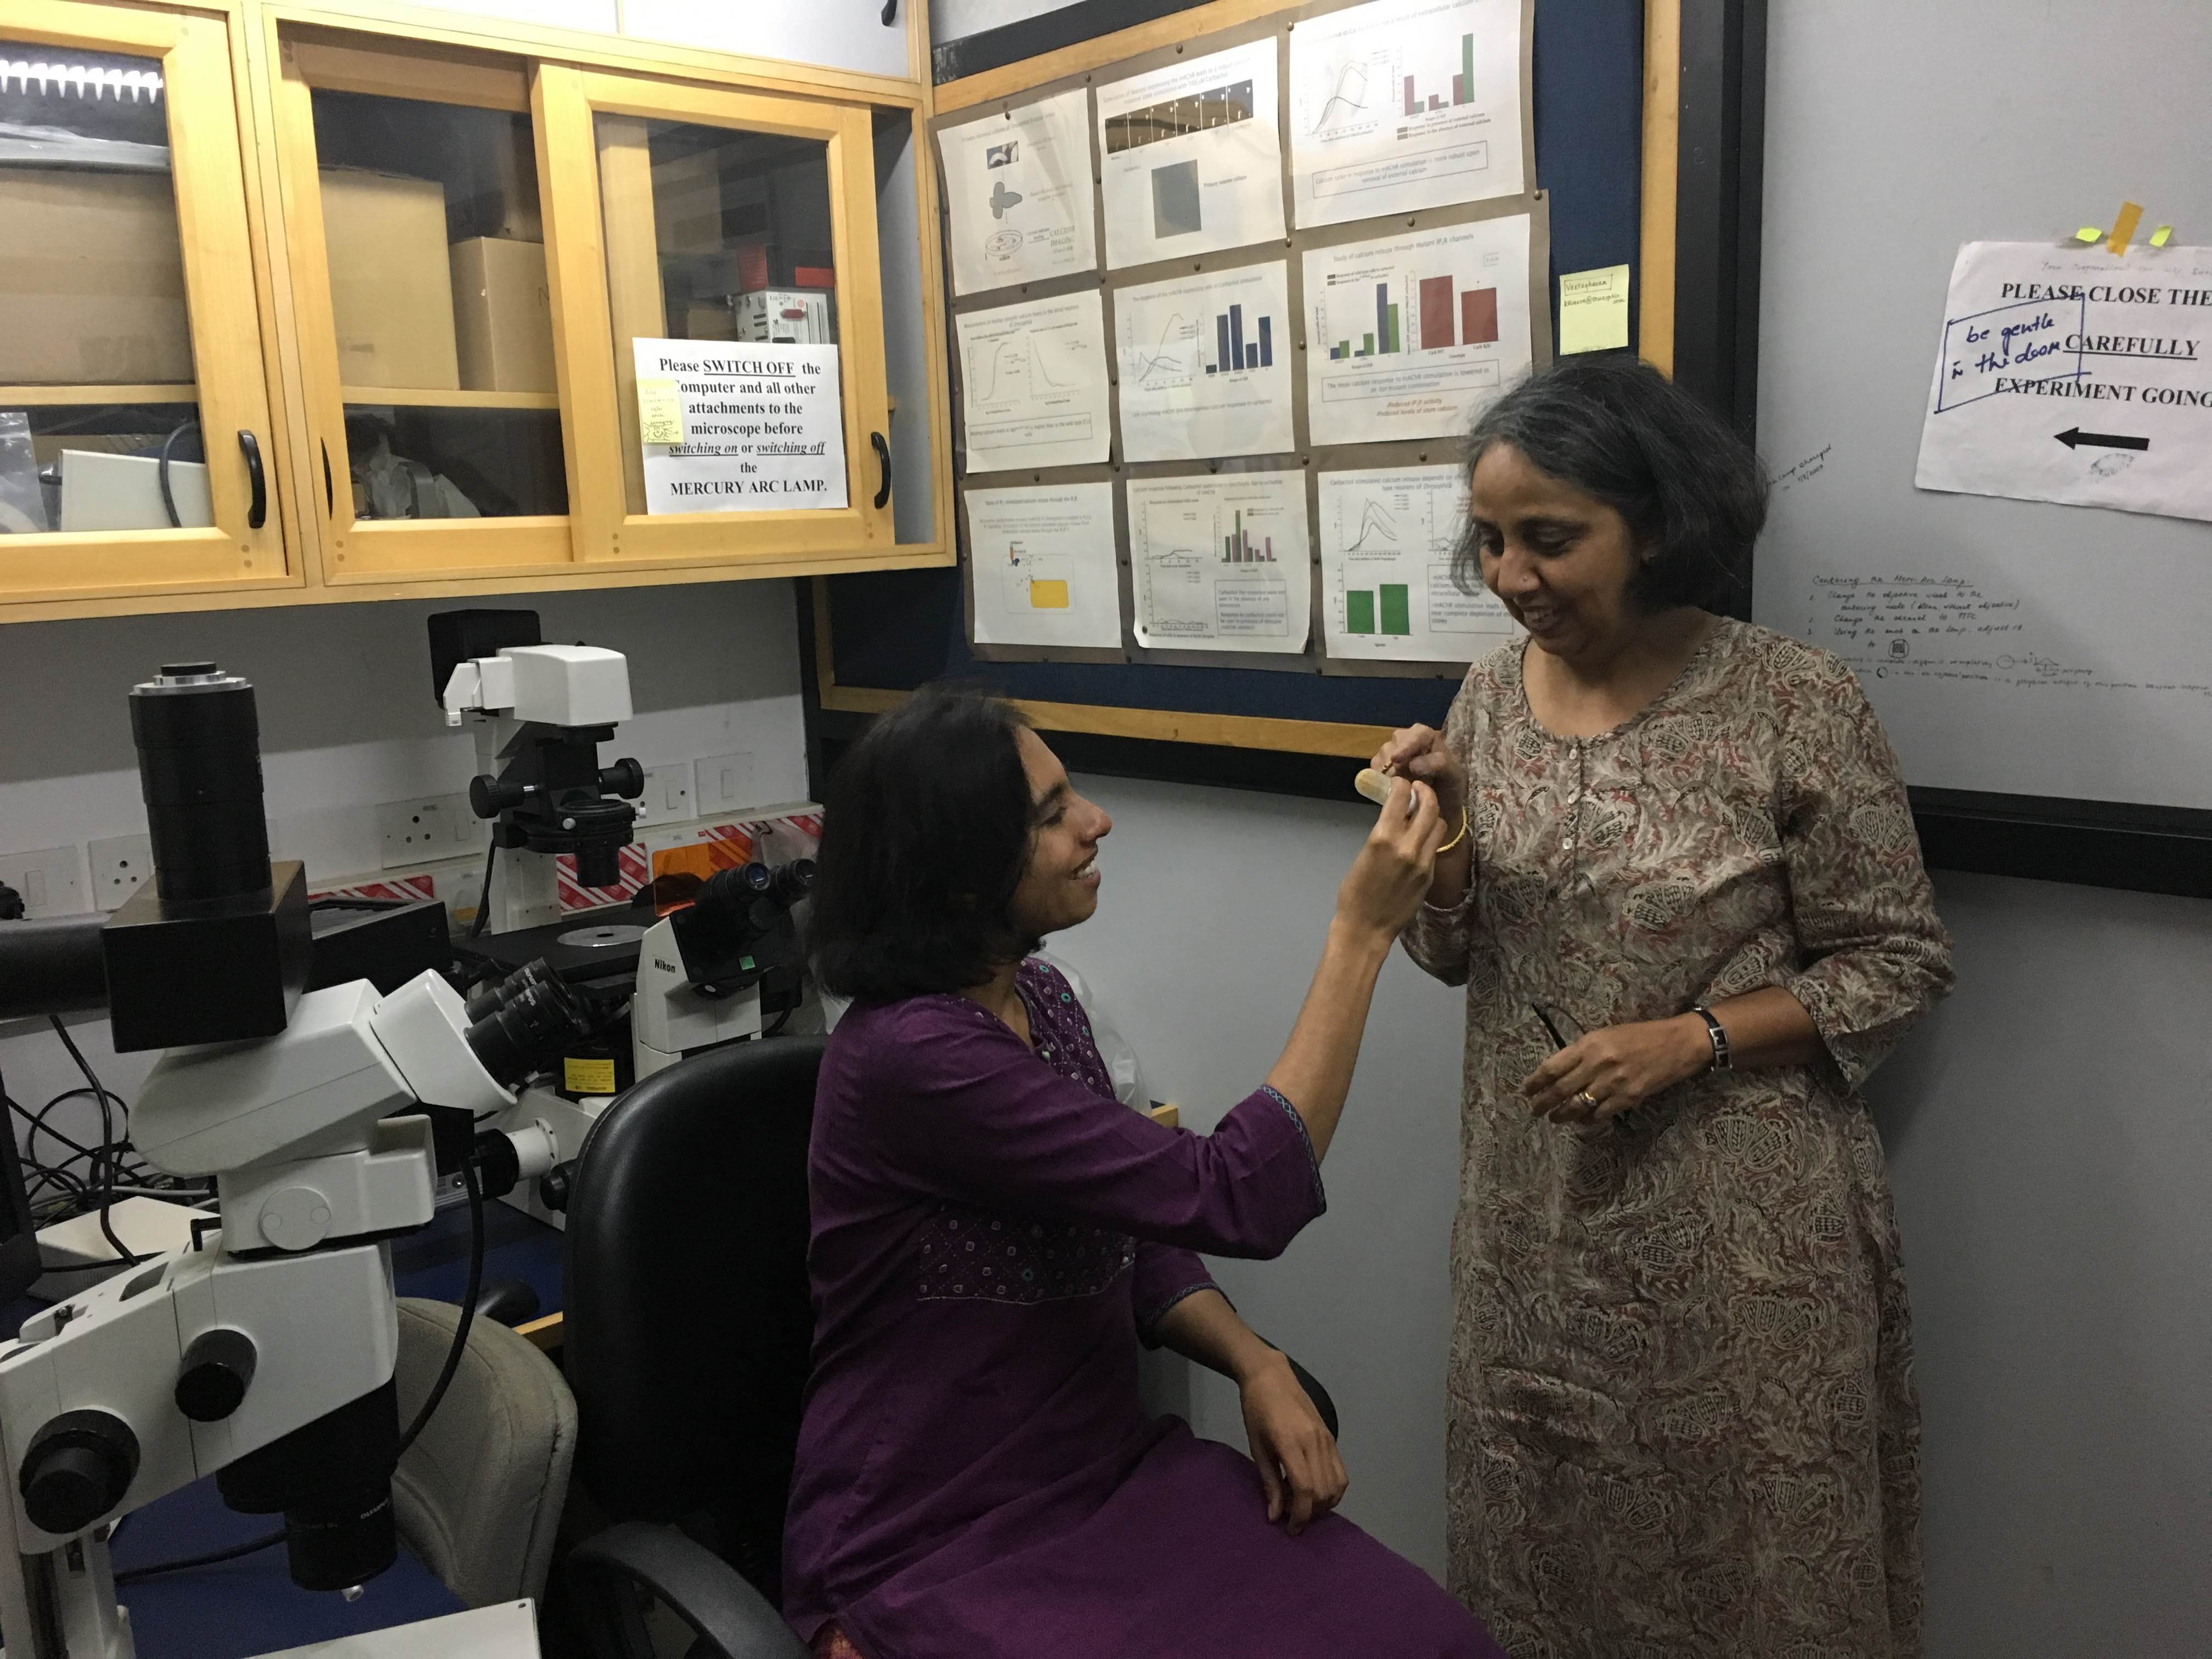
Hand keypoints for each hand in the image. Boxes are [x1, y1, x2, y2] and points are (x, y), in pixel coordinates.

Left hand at [1238, 1353, 1345, 1535]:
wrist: (1271, 1376)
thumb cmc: (1256, 1411)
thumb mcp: (1257, 1448)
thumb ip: (1269, 1483)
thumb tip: (1275, 1517)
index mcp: (1291, 1443)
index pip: (1305, 1491)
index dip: (1300, 1516)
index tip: (1290, 1529)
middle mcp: (1315, 1442)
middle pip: (1324, 1492)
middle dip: (1310, 1512)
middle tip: (1290, 1513)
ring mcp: (1327, 1439)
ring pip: (1337, 1485)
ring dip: (1323, 1503)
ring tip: (1302, 1502)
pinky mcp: (1332, 1437)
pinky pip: (1341, 1472)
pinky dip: (1333, 1489)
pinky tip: (1315, 1489)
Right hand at [1335, 777, 1443, 938]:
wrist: (1366, 928)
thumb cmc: (1354, 892)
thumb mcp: (1364, 854)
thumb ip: (1383, 834)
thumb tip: (1396, 816)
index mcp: (1383, 838)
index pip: (1401, 796)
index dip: (1402, 784)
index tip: (1400, 782)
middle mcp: (1408, 847)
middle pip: (1428, 806)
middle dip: (1424, 792)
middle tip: (1417, 789)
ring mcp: (1423, 862)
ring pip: (1438, 824)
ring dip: (1432, 813)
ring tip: (1422, 813)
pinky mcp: (1429, 875)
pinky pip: (1435, 846)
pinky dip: (1430, 836)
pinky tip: (1420, 838)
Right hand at [1371, 724, 1465, 823]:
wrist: (1441, 802)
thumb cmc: (1449, 785)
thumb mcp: (1453, 775)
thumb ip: (1438, 764)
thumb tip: (1412, 764)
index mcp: (1425, 736)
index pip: (1415, 735)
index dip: (1405, 746)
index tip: (1396, 759)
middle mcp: (1406, 740)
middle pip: (1394, 746)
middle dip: (1395, 764)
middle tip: (1404, 782)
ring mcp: (1391, 752)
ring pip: (1381, 759)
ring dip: (1389, 774)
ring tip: (1403, 787)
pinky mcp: (1381, 767)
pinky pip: (1374, 771)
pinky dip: (1380, 780)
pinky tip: (1392, 788)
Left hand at [1521, 1015, 1710, 1123]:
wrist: (1677, 1043)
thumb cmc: (1640, 1036)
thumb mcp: (1606, 1035)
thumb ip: (1583, 1052)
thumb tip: (1560, 1072)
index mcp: (1590, 1044)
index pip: (1553, 1067)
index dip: (1536, 1082)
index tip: (1526, 1090)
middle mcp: (1598, 1063)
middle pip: (1561, 1089)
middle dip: (1544, 1103)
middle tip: (1534, 1110)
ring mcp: (1614, 1083)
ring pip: (1578, 1105)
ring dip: (1562, 1115)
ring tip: (1554, 1119)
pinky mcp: (1629, 1098)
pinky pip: (1600, 1114)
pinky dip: (1587, 1120)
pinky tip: (1580, 1121)